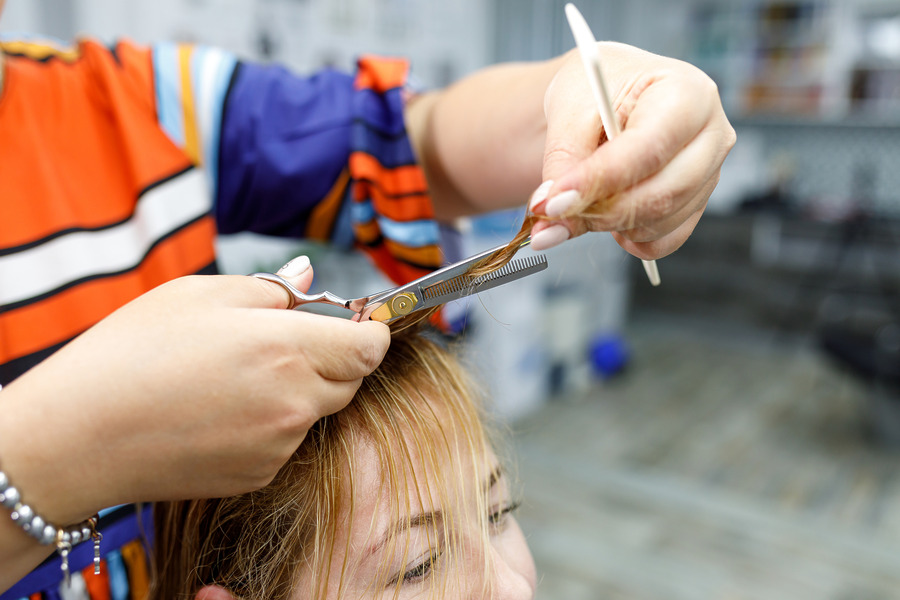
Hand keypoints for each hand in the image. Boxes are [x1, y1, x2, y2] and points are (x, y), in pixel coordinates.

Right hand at [0, 258, 389, 523]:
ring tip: (233, 377)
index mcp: (287, 348)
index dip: (370, 330)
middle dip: (331, 356)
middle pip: (350, 379)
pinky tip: (220, 411)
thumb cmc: (134, 353)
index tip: (356, 320)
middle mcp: (295, 402)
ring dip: (297, 390)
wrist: (80, 435)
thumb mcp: (200, 294)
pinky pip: (285, 441)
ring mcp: (278, 445)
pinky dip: (270, 424)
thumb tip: (308, 287)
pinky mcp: (258, 475)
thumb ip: (270, 291)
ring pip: (315, 410)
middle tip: (279, 341)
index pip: (370, 346)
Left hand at [530, 42, 735, 258]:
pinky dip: (628, 237)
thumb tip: (550, 213)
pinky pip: (663, 241)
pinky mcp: (697, 203)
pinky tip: (608, 212)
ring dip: (609, 223)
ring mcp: (710, 173)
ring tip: (582, 197)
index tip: (554, 199)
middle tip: (556, 209)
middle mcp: (711, 134)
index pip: (649, 149)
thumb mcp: (569, 109)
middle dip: (602, 210)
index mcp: (687, 92)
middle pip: (663, 194)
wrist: (606, 95)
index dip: (599, 179)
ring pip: (660, 222)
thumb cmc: (595, 90)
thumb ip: (561, 162)